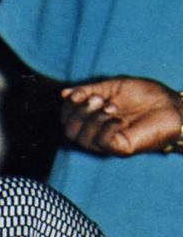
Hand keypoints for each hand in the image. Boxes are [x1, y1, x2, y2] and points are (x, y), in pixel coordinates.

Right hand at [60, 77, 182, 155]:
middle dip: (78, 113)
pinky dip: (106, 127)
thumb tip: (64, 94)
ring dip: (92, 119)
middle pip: (69, 130)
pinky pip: (101, 142)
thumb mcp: (111, 87)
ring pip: (82, 138)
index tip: (79, 94)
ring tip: (111, 107)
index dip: (67, 107)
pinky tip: (119, 119)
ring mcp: (108, 143)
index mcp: (92, 119)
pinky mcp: (120, 149)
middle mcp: (96, 133)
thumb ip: (88, 91)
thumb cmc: (145, 94)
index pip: (65, 119)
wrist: (171, 103)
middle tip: (98, 100)